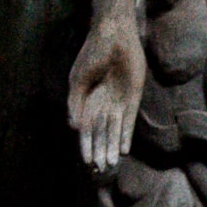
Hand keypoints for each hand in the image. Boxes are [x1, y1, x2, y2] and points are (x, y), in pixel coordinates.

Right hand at [67, 16, 146, 176]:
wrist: (113, 35)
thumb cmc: (92, 55)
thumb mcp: (78, 80)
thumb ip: (75, 104)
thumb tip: (73, 128)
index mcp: (88, 101)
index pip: (87, 130)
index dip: (86, 146)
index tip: (86, 162)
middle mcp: (103, 105)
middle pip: (101, 134)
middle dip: (100, 151)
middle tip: (100, 170)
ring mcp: (119, 102)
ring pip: (115, 131)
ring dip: (112, 147)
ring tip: (111, 164)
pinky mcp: (133, 97)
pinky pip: (129, 121)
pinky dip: (126, 135)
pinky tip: (124, 149)